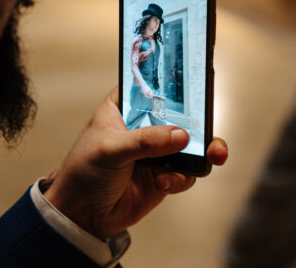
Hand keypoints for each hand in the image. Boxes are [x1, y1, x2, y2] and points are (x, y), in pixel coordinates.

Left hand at [44, 86, 227, 238]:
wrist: (82, 214)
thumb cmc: (84, 171)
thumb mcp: (110, 148)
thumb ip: (145, 141)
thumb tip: (182, 135)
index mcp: (126, 107)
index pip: (152, 86)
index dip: (174, 82)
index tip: (198, 81)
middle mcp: (145, 126)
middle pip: (180, 115)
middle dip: (201, 120)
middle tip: (213, 125)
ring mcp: (157, 151)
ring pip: (191, 145)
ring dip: (204, 150)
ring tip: (212, 156)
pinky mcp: (164, 174)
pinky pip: (186, 172)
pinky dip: (181, 177)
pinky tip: (164, 183)